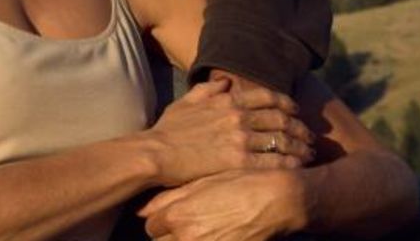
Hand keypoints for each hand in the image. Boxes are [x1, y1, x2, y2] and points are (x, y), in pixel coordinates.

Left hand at [139, 168, 304, 240]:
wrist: (277, 199)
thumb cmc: (238, 185)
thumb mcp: (201, 185)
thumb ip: (168, 199)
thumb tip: (142, 211)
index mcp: (177, 216)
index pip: (151, 226)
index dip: (160, 221)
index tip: (170, 217)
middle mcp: (187, 237)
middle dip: (168, 236)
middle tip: (185, 226)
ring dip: (181, 240)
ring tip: (198, 231)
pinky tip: (213, 236)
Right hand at [142, 76, 312, 185]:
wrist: (154, 153)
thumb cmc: (167, 130)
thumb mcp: (184, 102)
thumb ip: (207, 89)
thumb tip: (225, 81)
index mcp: (226, 100)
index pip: (267, 96)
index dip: (287, 103)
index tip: (296, 111)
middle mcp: (238, 116)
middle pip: (281, 118)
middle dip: (300, 127)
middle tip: (310, 136)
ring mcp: (240, 139)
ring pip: (282, 139)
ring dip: (301, 146)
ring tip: (309, 153)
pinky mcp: (239, 162)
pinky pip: (274, 161)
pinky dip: (291, 163)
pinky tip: (300, 167)